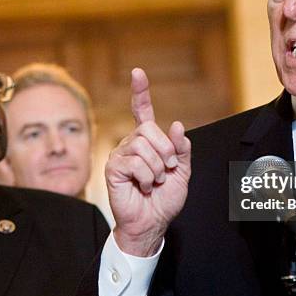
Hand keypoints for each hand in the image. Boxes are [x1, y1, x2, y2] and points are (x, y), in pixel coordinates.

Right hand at [106, 68, 190, 256]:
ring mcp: (120, 155)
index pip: (142, 111)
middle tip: (166, 170)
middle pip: (148, 129)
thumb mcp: (182, 172)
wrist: (153, 222)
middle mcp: (131, 143)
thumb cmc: (165, 199)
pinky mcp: (113, 168)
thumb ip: (181, 149)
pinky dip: (145, 177)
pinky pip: (134, 162)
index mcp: (148, 141)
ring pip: (142, 145)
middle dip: (165, 150)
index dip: (140, 91)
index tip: (137, 73)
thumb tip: (176, 125)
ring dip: (156, 167)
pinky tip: (142, 186)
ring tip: (153, 181)